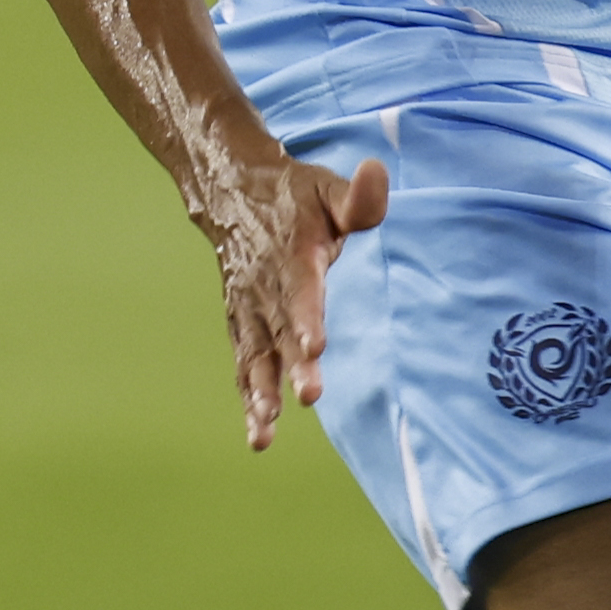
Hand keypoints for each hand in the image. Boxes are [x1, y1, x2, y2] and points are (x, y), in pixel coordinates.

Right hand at [201, 153, 388, 450]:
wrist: (232, 192)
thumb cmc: (293, 196)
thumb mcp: (326, 186)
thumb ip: (357, 196)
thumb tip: (378, 173)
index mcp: (294, 254)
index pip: (301, 288)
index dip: (305, 317)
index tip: (314, 346)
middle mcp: (267, 288)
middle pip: (279, 331)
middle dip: (292, 365)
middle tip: (308, 396)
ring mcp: (250, 309)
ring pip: (255, 355)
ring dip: (261, 392)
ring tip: (267, 430)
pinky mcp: (242, 324)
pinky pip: (244, 364)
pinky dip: (249, 398)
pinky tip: (259, 436)